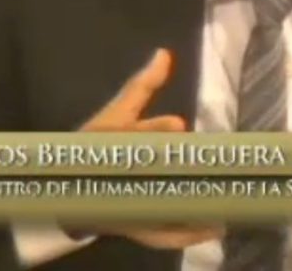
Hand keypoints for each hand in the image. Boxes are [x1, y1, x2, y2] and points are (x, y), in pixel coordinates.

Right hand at [77, 49, 217, 248]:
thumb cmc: (97, 146)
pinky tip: (215, 229)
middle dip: (174, 169)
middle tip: (201, 166)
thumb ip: (143, 85)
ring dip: (188, 209)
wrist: (70, 186)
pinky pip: (162, 236)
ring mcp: (127, 205)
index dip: (156, 129)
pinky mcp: (133, 227)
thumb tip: (165, 54)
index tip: (178, 124)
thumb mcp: (117, 113)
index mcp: (116, 144)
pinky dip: (187, 234)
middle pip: (149, 174)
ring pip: (157, 209)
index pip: (136, 135)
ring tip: (220, 208)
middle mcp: (122, 176)